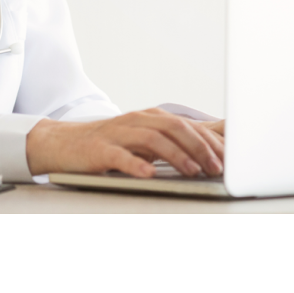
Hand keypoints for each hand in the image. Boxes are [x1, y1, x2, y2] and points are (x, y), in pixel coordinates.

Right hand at [26, 108, 225, 178]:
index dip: (209, 141)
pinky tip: (149, 174)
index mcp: (149, 118)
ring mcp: (117, 134)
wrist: (64, 143)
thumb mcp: (141, 141)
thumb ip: (169, 144)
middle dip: (199, 147)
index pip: (186, 125)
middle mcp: (136, 121)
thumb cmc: (109, 145)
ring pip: (152, 139)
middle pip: (173, 128)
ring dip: (175, 155)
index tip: (229, 158)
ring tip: (192, 171)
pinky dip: (136, 164)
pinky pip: (119, 156)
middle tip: (216, 168)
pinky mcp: (99, 149)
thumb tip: (207, 156)